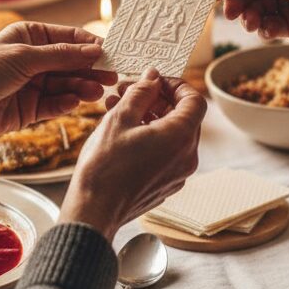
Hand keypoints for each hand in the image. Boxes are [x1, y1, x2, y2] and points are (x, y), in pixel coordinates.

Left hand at [0, 22, 116, 155]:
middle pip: (71, 63)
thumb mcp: (25, 56)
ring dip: (81, 87)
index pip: (68, 37)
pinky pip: (54, 104)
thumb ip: (62, 55)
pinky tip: (75, 102)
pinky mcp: (30, 109)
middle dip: (90, 69)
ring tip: (97, 92)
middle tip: (111, 76)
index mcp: (29, 36)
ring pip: (66, 84)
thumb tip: (95, 49)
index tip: (110, 52)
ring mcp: (32, 84)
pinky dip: (66, 103)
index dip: (89, 45)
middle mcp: (33, 59)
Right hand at [59, 70, 206, 240]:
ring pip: (172, 135)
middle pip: (184, 117)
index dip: (176, 85)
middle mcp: (187, 157)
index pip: (195, 100)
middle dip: (157, 100)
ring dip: (150, 117)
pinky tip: (122, 132)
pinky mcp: (166, 185)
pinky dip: (150, 137)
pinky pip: (166, 153)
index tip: (154, 80)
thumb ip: (141, 92)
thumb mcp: (120, 118)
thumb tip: (152, 78)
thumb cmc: (105, 166)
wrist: (94, 211)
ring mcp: (179, 174)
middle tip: (129, 91)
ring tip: (118, 107)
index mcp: (181, 137)